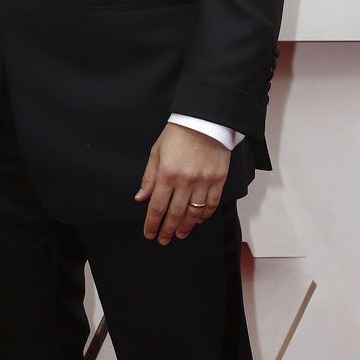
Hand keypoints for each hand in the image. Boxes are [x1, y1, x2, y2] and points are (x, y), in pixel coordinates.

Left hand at [134, 122, 229, 243]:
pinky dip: (204, 215)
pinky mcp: (218, 180)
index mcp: (167, 174)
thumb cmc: (179, 133)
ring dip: (185, 227)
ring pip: (194, 213)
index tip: (149, 233)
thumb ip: (149, 177)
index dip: (152, 223)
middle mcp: (185, 181)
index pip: (157, 206)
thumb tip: (141, 197)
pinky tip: (198, 221)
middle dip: (167, 230)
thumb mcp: (157, 152)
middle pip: (175, 214)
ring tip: (180, 234)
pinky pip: (212, 204)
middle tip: (163, 239)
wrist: (205, 120)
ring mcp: (203, 182)